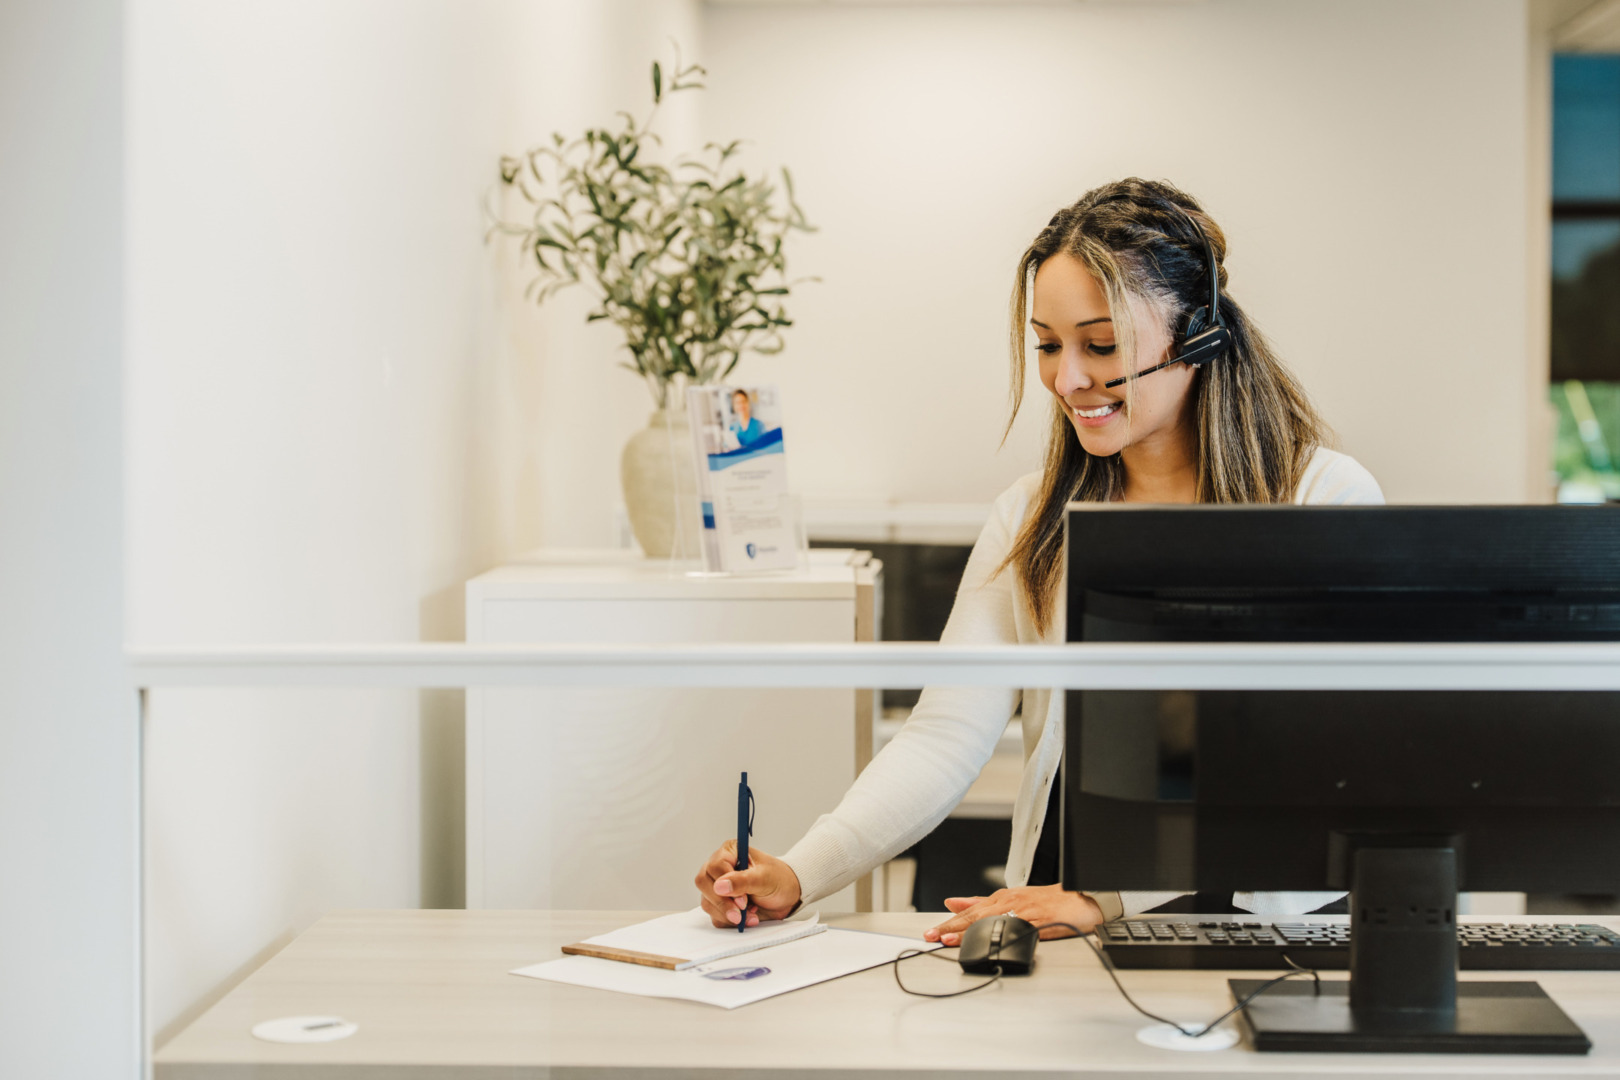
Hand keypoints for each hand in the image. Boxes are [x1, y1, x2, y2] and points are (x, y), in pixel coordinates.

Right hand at [694, 839, 802, 928]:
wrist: (788, 896)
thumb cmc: (779, 879)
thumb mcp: (764, 878)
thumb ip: (742, 881)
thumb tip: (720, 886)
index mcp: (730, 852)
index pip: (714, 867)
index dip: (725, 884)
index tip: (743, 900)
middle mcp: (719, 868)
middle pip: (704, 884)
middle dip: (722, 902)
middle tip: (739, 914)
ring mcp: (718, 887)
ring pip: (707, 902)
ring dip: (728, 914)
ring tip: (751, 915)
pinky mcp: (720, 905)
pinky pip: (714, 916)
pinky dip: (730, 922)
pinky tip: (748, 918)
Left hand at [923, 884, 1103, 946]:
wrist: (1080, 899)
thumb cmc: (1048, 901)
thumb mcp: (1012, 899)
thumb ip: (982, 903)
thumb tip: (954, 903)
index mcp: (1002, 898)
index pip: (970, 910)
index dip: (950, 922)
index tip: (933, 931)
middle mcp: (1010, 902)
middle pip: (975, 916)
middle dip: (952, 927)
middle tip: (932, 936)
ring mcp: (1023, 911)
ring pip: (991, 921)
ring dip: (969, 931)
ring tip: (949, 940)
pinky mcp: (1038, 922)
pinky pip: (1015, 929)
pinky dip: (999, 935)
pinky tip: (988, 941)